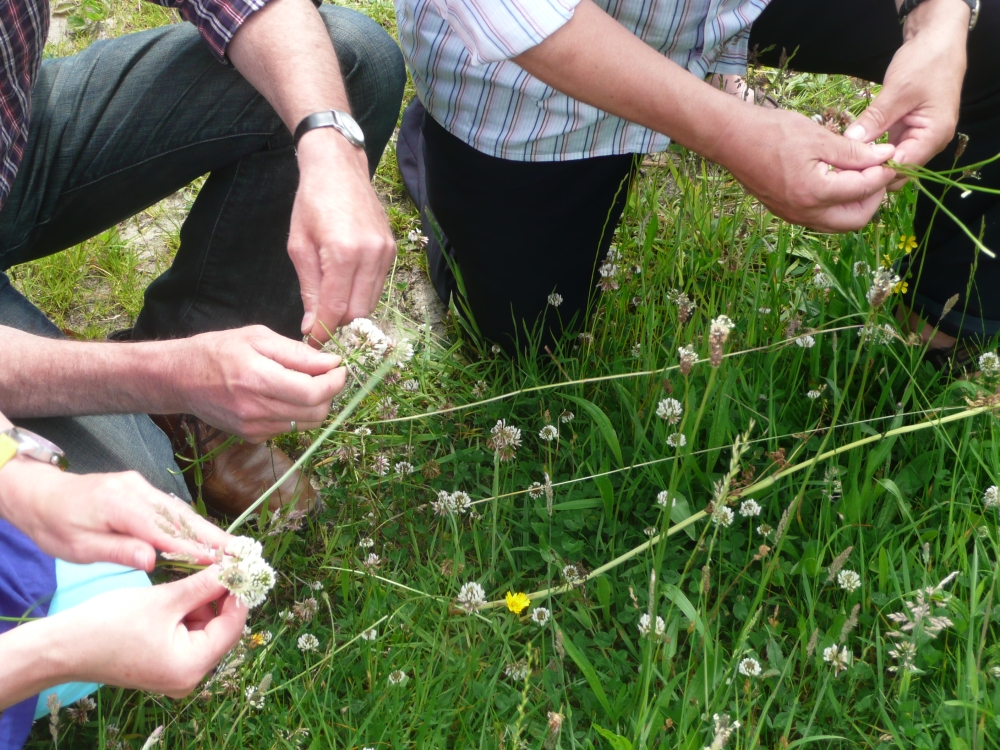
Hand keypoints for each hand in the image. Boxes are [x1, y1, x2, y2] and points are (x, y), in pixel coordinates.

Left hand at [0, 462, 231, 569]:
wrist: (40, 495)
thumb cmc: (55, 526)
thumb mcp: (77, 547)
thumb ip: (118, 551)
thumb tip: (154, 560)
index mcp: (120, 505)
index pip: (165, 531)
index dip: (195, 547)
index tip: (222, 561)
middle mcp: (136, 490)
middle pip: (182, 517)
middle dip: (214, 537)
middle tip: (242, 554)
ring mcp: (141, 486)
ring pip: (181, 511)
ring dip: (208, 531)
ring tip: (234, 549)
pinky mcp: (142, 488)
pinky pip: (172, 508)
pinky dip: (192, 524)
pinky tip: (208, 537)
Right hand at [51, 568, 246, 697]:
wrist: (63, 646)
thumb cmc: (110, 623)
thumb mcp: (165, 599)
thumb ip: (204, 584)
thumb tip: (235, 567)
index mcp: (192, 666)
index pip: (233, 625)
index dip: (239, 593)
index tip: (243, 566)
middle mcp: (189, 677)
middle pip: (222, 629)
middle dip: (221, 597)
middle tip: (222, 565)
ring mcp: (177, 674)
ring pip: (206, 630)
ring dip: (204, 603)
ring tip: (196, 576)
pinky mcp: (164, 666)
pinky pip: (188, 636)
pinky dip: (188, 613)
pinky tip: (181, 592)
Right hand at [173, 325, 345, 441]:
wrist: (179, 378)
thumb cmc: (218, 350)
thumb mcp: (258, 337)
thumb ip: (297, 353)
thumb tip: (331, 362)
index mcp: (258, 379)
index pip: (313, 393)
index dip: (335, 382)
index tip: (340, 368)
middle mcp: (256, 409)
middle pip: (316, 412)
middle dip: (329, 393)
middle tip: (325, 374)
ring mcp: (254, 428)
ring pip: (306, 424)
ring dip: (316, 405)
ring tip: (305, 383)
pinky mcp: (252, 437)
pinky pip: (289, 429)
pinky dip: (297, 413)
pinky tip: (284, 395)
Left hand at [289, 129, 396, 344]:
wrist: (338, 168)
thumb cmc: (311, 203)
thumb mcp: (299, 246)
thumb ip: (309, 288)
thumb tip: (311, 325)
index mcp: (343, 253)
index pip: (336, 308)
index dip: (323, 330)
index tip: (312, 341)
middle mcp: (370, 255)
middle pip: (359, 312)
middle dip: (339, 325)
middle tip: (320, 326)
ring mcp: (385, 253)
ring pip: (371, 302)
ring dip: (352, 312)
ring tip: (332, 309)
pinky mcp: (391, 250)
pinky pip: (378, 285)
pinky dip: (362, 294)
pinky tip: (346, 288)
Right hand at [721, 107, 896, 231]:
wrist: (732, 140)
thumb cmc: (774, 132)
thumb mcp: (819, 137)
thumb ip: (855, 152)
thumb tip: (885, 157)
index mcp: (816, 193)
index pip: (864, 190)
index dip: (883, 173)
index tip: (892, 157)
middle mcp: (805, 212)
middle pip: (855, 220)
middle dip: (873, 198)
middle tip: (878, 173)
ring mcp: (794, 215)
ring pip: (837, 223)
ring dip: (855, 205)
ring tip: (859, 176)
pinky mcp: (785, 212)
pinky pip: (820, 218)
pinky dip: (835, 205)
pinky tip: (836, 181)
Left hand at [843, 0, 968, 188]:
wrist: (937, 40)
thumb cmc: (925, 62)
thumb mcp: (897, 91)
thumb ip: (875, 119)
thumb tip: (850, 142)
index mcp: (934, 136)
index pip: (903, 167)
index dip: (875, 171)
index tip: (845, 169)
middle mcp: (930, 142)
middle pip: (898, 170)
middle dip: (871, 170)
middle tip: (839, 167)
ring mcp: (919, 137)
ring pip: (891, 161)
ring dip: (870, 161)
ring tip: (842, 162)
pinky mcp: (908, 130)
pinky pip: (889, 147)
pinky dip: (873, 149)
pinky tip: (852, 150)